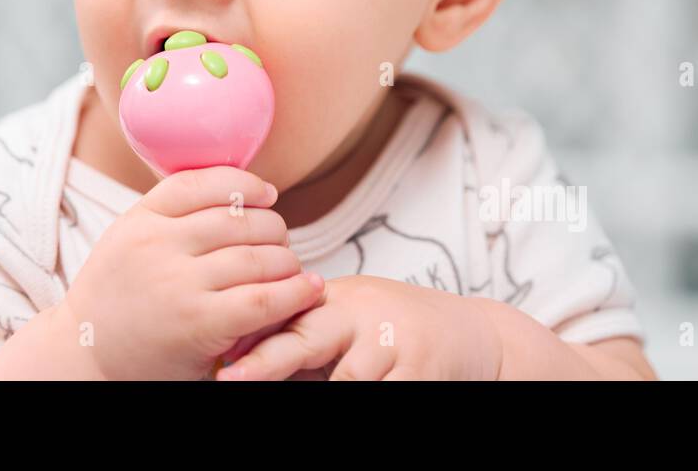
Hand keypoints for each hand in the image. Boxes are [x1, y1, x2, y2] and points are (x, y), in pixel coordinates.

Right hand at [60, 165, 324, 379]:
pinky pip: (263, 299)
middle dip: (273, 228)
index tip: (266, 194)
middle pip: (239, 218)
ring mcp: (178, 283)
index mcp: (140, 219)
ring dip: (286, 260)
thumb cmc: (115, 301)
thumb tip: (236, 191)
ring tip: (292, 269)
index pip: (202, 182)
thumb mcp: (127, 241)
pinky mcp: (198, 323)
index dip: (245, 183)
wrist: (84, 357)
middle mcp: (157, 245)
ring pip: (257, 255)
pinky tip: (307, 289)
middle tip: (280, 243)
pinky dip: (293, 292)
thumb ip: (168, 217)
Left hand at [214, 274, 502, 380]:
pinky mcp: (421, 372)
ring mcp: (393, 342)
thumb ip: (306, 338)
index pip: (287, 318)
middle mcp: (362, 314)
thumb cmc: (399, 332)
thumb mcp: (352, 323)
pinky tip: (375, 385)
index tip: (222, 368)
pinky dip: (371, 397)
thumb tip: (240, 363)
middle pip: (306, 338)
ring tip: (341, 377)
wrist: (475, 336)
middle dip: (267, 363)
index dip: (253, 344)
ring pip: (343, 381)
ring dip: (335, 387)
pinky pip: (380, 396)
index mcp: (337, 300)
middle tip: (232, 379)